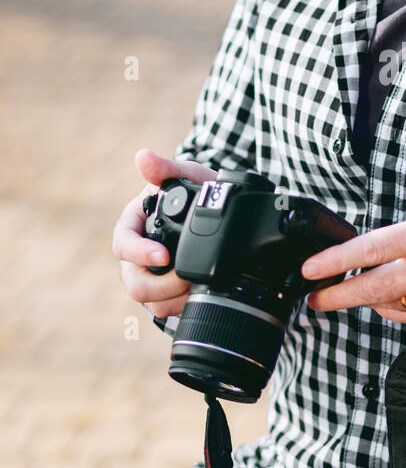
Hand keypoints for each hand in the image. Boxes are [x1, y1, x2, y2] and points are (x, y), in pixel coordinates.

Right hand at [112, 148, 217, 319]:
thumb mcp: (187, 175)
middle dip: (162, 285)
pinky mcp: (164, 294)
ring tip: (199, 286)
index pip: (123, 244)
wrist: (220, 213)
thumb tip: (143, 157)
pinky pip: (165, 310)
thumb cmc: (196, 192)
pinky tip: (200, 295)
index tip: (163, 255)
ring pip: (149, 302)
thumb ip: (166, 169)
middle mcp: (136, 255)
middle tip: (190, 278)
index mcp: (133, 225)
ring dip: (174, 298)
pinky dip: (182, 305)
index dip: (140, 252)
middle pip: (133, 283)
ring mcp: (149, 276)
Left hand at [300, 191, 405, 323]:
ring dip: (370, 301)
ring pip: (393, 306)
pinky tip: (387, 304)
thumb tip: (394, 246)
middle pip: (372, 289)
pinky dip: (398, 310)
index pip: (369, 250)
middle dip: (337, 297)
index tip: (311, 270)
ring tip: (353, 294)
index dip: (334, 261)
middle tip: (315, 300)